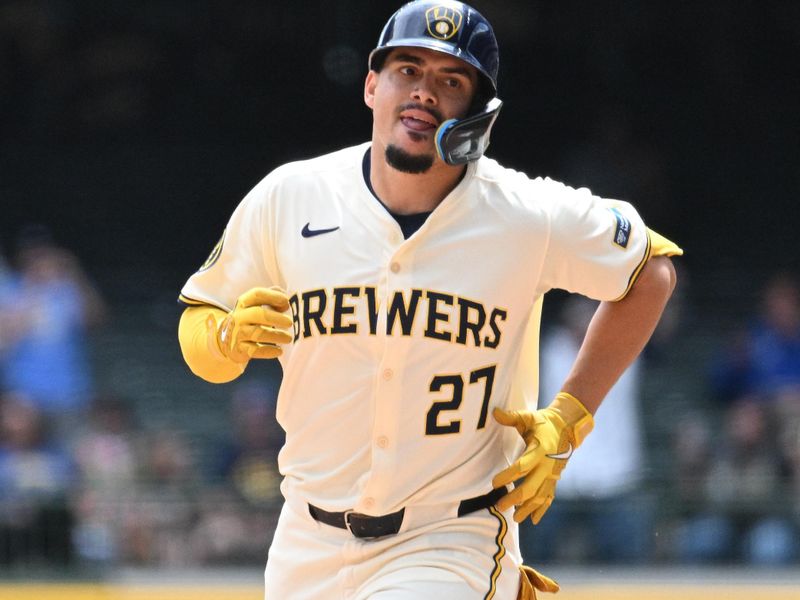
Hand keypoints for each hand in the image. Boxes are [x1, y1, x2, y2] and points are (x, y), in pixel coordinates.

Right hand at [208, 287, 292, 363]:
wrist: (228, 340)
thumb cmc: (250, 320)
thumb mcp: (256, 306)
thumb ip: (272, 299)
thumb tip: (286, 303)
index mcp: (244, 303)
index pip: (257, 294)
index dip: (273, 296)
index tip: (287, 301)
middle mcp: (239, 317)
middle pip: (257, 314)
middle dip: (276, 318)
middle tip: (290, 322)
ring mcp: (237, 333)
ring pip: (257, 333)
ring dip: (276, 335)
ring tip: (288, 338)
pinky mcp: (239, 349)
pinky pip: (255, 350)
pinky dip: (269, 351)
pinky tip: (279, 351)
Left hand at [491, 392, 593, 523]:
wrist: (566, 428)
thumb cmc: (542, 422)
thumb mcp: (527, 417)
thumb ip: (511, 417)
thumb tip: (494, 412)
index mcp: (540, 450)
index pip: (522, 467)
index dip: (508, 476)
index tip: (494, 483)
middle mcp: (548, 465)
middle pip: (531, 487)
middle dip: (515, 498)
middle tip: (499, 505)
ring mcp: (552, 474)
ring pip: (540, 496)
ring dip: (527, 508)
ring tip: (514, 518)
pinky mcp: (554, 479)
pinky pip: (548, 497)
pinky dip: (541, 509)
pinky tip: (533, 520)